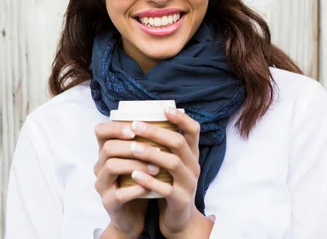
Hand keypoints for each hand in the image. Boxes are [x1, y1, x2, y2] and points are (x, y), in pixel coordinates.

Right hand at [94, 122, 159, 237]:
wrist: (135, 215)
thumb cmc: (140, 181)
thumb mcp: (140, 159)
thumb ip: (147, 141)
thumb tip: (170, 116)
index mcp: (107, 152)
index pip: (100, 131)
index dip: (115, 127)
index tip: (134, 129)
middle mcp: (100, 166)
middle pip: (108, 148)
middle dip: (132, 146)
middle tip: (156, 150)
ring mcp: (103, 185)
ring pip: (112, 167)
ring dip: (137, 165)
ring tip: (157, 168)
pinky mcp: (109, 203)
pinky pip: (120, 193)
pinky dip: (137, 188)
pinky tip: (150, 187)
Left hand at [128, 108, 213, 237]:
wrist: (179, 218)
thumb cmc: (170, 184)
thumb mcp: (173, 163)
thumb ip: (165, 146)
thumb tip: (144, 119)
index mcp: (192, 154)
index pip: (194, 130)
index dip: (181, 118)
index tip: (165, 108)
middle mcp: (193, 166)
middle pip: (179, 143)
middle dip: (156, 132)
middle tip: (135, 125)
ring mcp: (189, 183)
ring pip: (173, 163)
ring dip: (151, 154)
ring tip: (132, 148)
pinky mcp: (180, 200)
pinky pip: (166, 188)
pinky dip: (150, 181)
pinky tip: (135, 175)